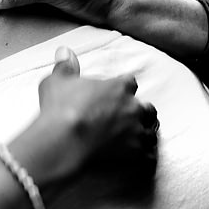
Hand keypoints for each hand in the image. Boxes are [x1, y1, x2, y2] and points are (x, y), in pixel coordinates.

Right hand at [16, 47, 158, 186]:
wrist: (64, 141)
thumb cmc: (60, 109)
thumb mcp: (57, 82)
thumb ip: (64, 66)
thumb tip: (64, 51)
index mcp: (119, 87)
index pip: (130, 82)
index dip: (124, 88)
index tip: (117, 93)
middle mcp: (132, 108)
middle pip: (147, 108)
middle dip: (140, 112)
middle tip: (129, 117)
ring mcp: (136, 131)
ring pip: (151, 131)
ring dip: (146, 133)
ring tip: (138, 137)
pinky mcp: (135, 153)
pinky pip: (150, 156)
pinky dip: (146, 156)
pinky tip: (141, 158)